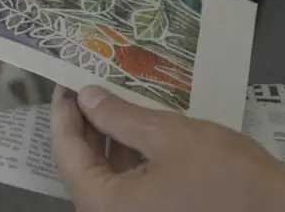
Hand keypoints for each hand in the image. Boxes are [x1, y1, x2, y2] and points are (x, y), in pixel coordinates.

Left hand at [51, 86, 284, 211]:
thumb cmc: (222, 173)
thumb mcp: (167, 135)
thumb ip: (118, 116)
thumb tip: (85, 97)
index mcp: (104, 206)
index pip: (67, 155)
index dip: (63, 116)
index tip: (63, 84)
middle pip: (84, 169)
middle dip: (85, 126)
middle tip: (88, 85)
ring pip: (107, 179)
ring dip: (108, 141)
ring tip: (112, 98)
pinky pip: (129, 190)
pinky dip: (128, 160)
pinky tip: (138, 128)